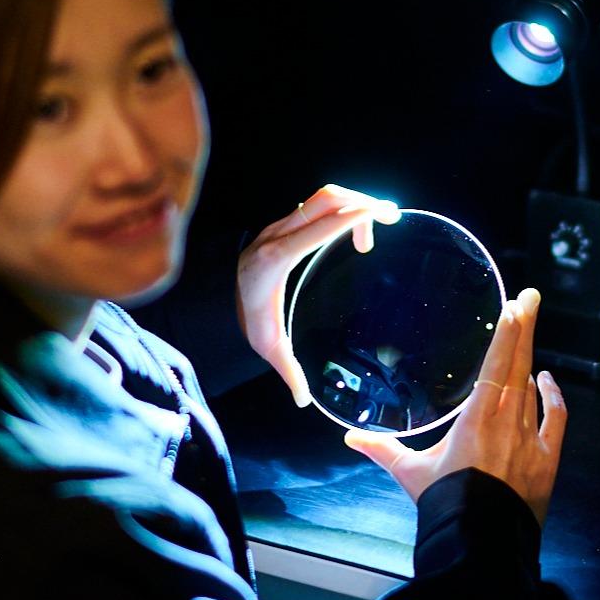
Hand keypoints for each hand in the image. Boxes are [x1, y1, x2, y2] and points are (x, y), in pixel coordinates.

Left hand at [237, 184, 400, 405]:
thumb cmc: (241, 319)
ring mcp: (278, 225)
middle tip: (389, 218)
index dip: (354, 216)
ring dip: (351, 205)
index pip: (322, 225)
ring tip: (370, 233)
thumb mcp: (266, 345)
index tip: (383, 215)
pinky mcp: (281, 225)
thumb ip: (288, 371)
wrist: (210, 297)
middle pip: (326, 200)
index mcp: (278, 257)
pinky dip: (338, 210)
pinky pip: (315, 207)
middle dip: (361, 202)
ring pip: (321, 198)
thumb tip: (304, 400)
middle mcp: (278, 234)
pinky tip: (351, 230)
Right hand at [343, 287, 566, 523]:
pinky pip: (554, 418)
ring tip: (527, 330)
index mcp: (476, 419)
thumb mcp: (411, 474)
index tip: (516, 304)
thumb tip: (350, 438)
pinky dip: (553, 397)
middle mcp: (507, 422)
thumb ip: (383, 450)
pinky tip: (547, 380)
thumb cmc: (445, 506)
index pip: (496, 365)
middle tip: (531, 296)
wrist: (481, 545)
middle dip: (524, 328)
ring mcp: (530, 440)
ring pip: (533, 387)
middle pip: (519, 365)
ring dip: (530, 357)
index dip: (507, 333)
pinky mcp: (546, 459)